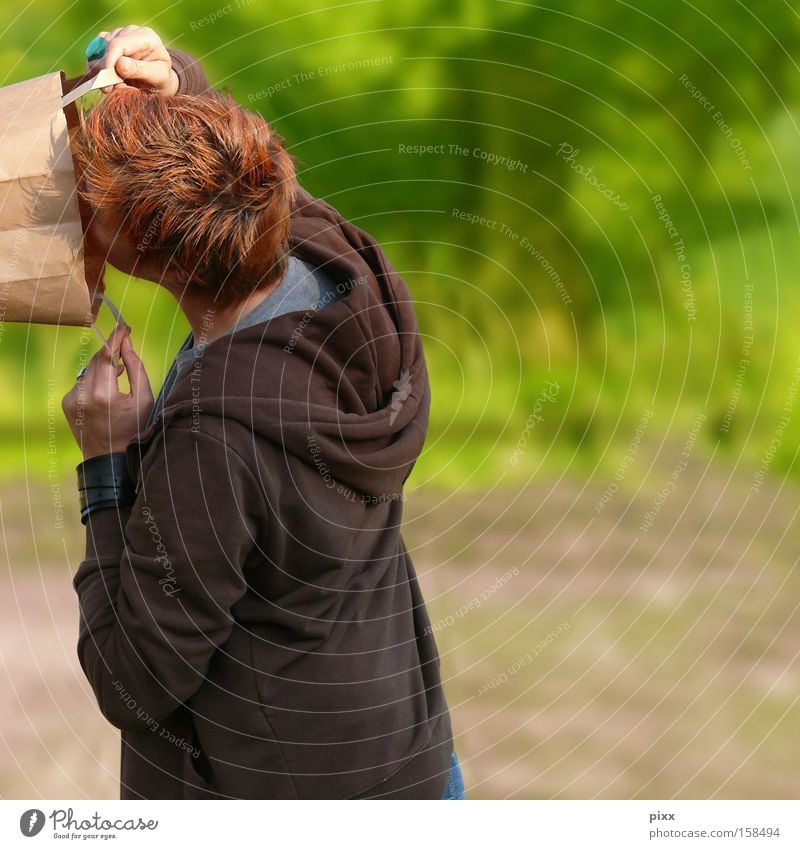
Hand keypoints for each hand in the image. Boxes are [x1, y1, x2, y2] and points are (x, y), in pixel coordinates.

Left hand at [62, 323, 153, 459]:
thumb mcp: (144, 399)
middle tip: (126, 345)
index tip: (125, 327)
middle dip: (112, 352)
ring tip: (120, 374)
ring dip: (104, 367)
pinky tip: (107, 389)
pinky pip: (83, 382)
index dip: (116, 339)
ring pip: (89, 370)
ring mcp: (72, 399)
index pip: (107, 356)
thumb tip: (127, 345)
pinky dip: (95, 380)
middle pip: (97, 361)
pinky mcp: (67, 402)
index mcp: (103, 395)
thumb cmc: (134, 429)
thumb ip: (136, 368)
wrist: (110, 457)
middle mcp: (83, 395)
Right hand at [87, 25, 178, 94]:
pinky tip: (101, 80)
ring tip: (109, 86)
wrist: (160, 80)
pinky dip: (95, 67)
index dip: (108, 61)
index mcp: (146, 36)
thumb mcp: (158, 77)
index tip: (105, 81)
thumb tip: (119, 65)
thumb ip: (140, 70)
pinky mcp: (108, 42)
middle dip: (103, 69)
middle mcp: (130, 31)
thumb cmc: (162, 79)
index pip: (119, 44)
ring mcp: (118, 35)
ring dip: (99, 69)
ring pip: (98, 48)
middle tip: (107, 89)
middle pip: (106, 45)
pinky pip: (94, 53)